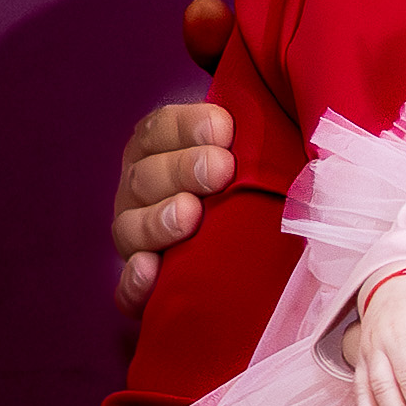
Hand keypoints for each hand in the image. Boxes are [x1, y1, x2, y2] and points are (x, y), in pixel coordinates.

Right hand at [113, 101, 234, 310]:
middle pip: (146, 175)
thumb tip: (278, 118)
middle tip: (220, 170)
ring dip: (158, 220)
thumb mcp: (251, 154)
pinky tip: (152, 272)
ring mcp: (134, 235)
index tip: (224, 129)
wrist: (251, 251)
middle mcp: (139, 189)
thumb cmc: (253, 186)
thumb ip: (254, 137)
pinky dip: (135, 282)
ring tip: (189, 215)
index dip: (187, 126)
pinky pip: (127, 287)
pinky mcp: (139, 284)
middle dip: (182, 169)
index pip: (160, 129)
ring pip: (130, 227)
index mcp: (158, 148)